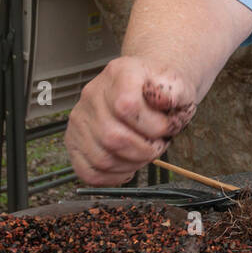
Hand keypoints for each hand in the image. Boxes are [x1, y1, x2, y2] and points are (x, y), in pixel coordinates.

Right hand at [65, 58, 195, 184]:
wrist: (148, 82)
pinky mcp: (74, 140)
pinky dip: (112, 177)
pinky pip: (87, 171)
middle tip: (158, 144)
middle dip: (145, 150)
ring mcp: (81, 118)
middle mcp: (93, 95)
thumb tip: (162, 101)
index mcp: (119, 75)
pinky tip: (127, 166)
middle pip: (112, 137)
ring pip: (102, 159)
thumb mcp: (177, 83)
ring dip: (132, 164)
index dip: (154, 126)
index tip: (168, 127)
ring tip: (145, 152)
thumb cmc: (160, 87)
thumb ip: (174, 93)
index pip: (127, 107)